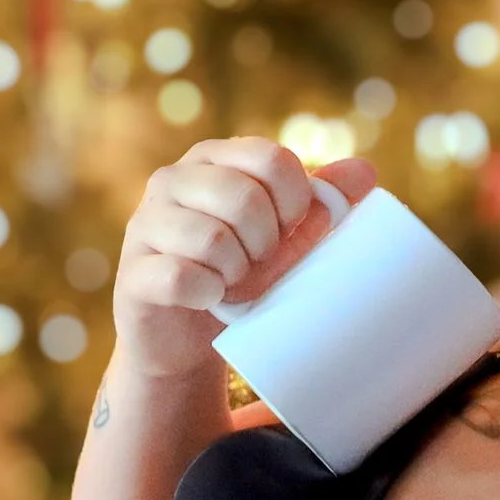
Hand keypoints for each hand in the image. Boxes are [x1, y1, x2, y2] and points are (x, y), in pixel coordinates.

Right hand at [112, 137, 376, 377]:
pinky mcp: (133, 272)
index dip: (296, 204)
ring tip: (233, 283)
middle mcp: (173, 180)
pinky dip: (207, 293)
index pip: (272, 159)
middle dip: (267, 244)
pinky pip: (180, 276)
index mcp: (214, 159)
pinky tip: (209, 299)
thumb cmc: (240, 277)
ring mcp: (146, 224)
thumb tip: (366, 171)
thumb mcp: (284, 239)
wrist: (187, 340)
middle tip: (259, 265)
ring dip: (238, 273)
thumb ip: (321, 203)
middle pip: (244, 198)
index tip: (292, 233)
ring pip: (212, 238)